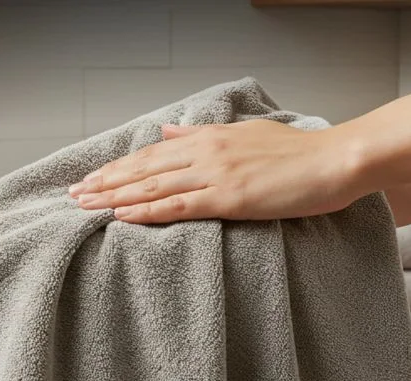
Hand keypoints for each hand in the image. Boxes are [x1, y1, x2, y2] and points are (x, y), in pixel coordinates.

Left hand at [68, 119, 367, 223]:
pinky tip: (123, 217)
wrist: (336, 161)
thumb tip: (167, 133)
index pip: (152, 154)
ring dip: (115, 197)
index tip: (93, 178)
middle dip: (105, 182)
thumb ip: (203, 136)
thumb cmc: (299, 153)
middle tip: (74, 195)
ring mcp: (216, 175)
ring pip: (153, 186)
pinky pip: (177, 206)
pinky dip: (146, 211)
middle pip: (143, 169)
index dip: (119, 167)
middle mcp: (206, 153)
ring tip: (85, 207)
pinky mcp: (229, 198)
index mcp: (210, 139)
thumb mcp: (247, 134)